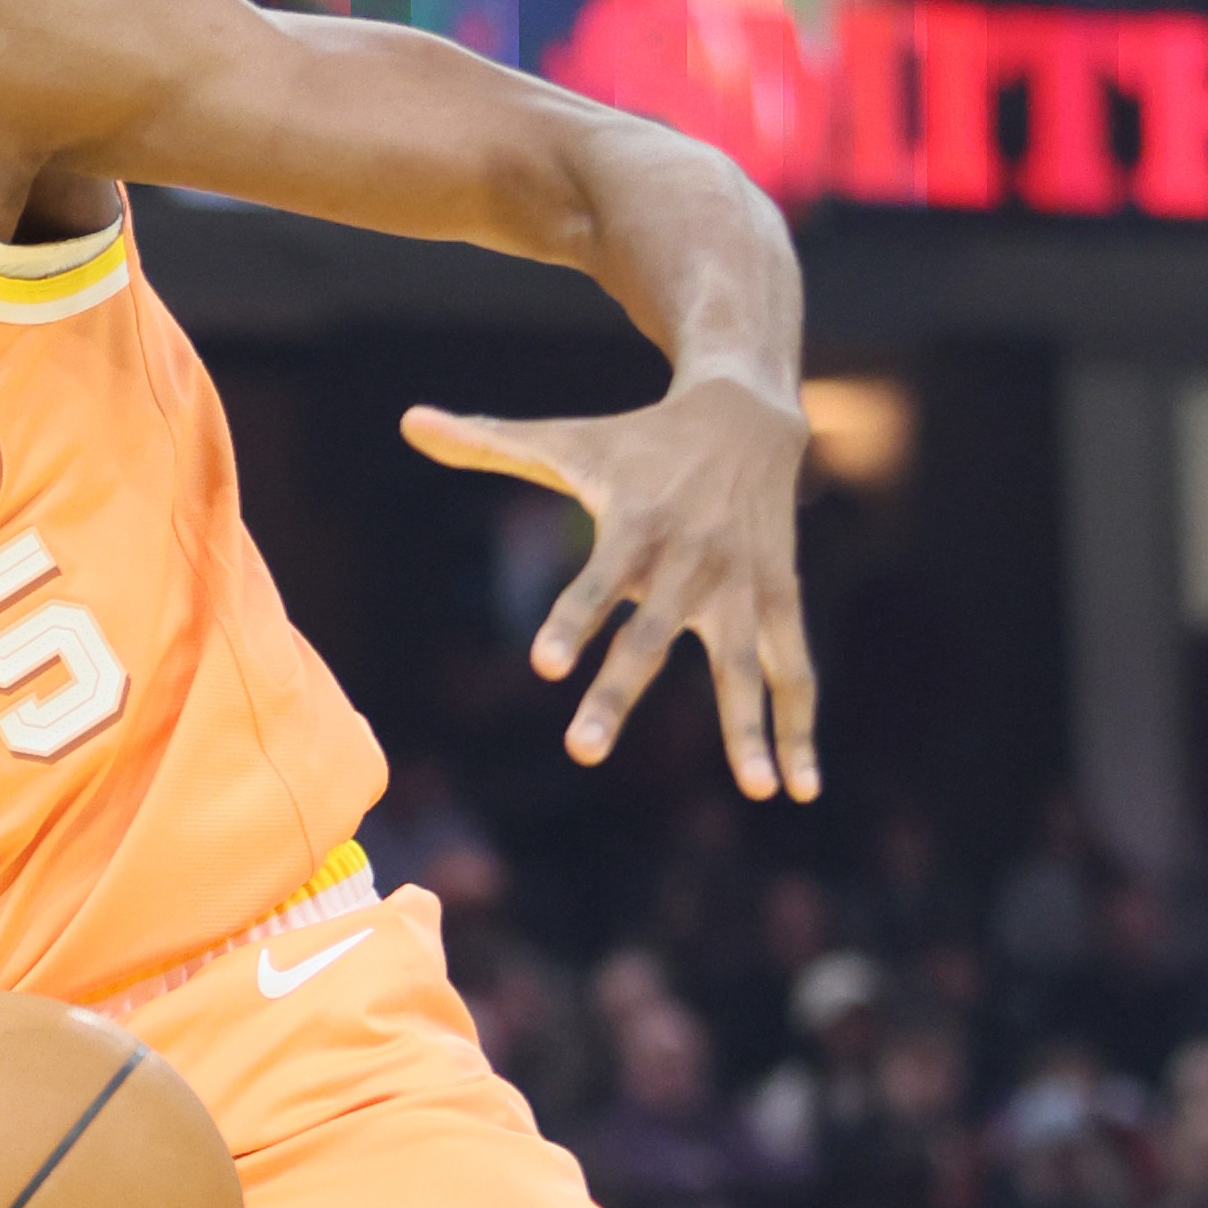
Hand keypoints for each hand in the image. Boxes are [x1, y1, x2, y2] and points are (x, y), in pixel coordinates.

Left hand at [404, 377, 818, 801]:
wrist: (748, 415)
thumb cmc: (638, 439)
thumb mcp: (566, 439)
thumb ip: (486, 442)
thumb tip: (407, 421)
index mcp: (635, 525)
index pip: (596, 580)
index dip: (571, 620)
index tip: (543, 665)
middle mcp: (690, 561)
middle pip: (651, 637)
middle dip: (617, 694)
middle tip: (581, 751)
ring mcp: (741, 585)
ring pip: (744, 665)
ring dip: (748, 727)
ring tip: (755, 791)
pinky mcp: (779, 598)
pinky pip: (793, 669)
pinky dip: (798, 727)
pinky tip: (800, 788)